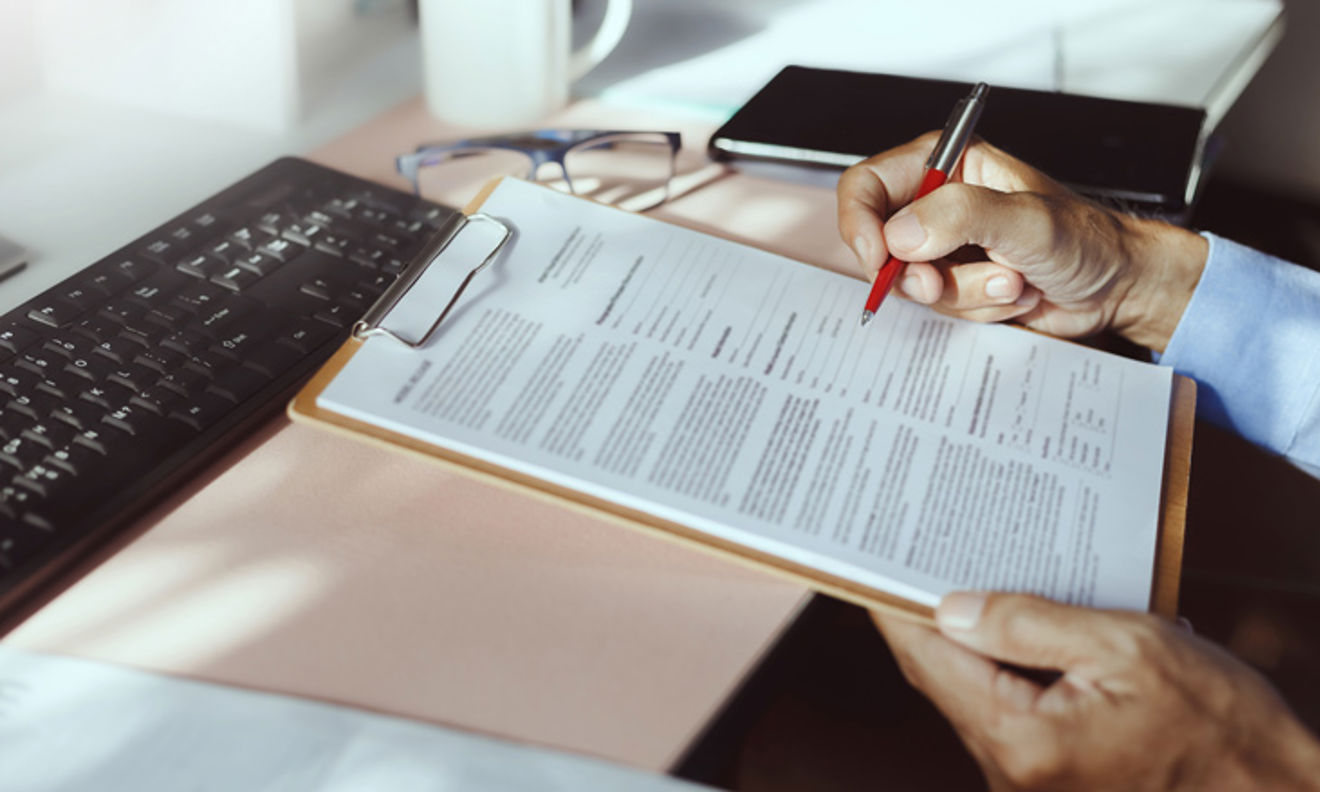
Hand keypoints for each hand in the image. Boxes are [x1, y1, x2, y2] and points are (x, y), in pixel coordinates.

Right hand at [837, 133, 1207, 351]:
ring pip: (912, 282)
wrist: (1118, 287)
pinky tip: (1014, 292)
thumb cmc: (1088, 240)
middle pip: (881, 242)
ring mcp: (947, 246)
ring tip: (1013, 280)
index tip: (878, 257)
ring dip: (964, 293)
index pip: (867, 185)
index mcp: (947, 165)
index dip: (860, 223)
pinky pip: (938, 307)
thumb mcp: (1027, 220)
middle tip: (944, 282)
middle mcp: (939, 202)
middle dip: (920, 273)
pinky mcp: (958, 283)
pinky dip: (977, 308)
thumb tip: (900, 234)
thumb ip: (962, 217)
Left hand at [873, 593, 1319, 790]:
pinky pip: (1005, 714)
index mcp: (1022, 741)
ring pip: (973, 695)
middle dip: (931, 617)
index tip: (870, 564)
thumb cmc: (1223, 731)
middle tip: (920, 554)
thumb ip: (1031, 623)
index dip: (895, 607)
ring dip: (971, 642)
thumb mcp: (1129, 650)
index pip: (928, 660)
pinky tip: (1021, 631)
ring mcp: (1027, 782)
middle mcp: (1011, 772)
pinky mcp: (1048, 781)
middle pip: (943, 678)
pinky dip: (1004, 670)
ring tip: (976, 580)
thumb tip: (951, 605)